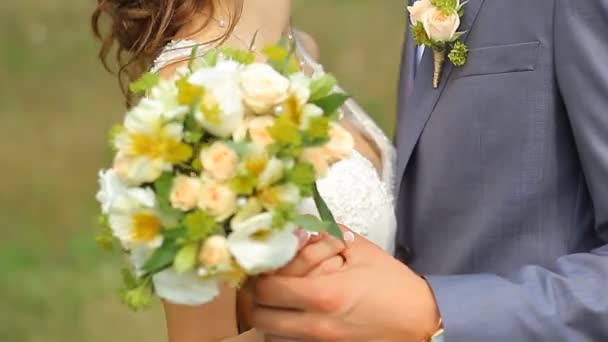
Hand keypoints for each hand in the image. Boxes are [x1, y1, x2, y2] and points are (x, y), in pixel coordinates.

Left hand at [251, 228, 440, 341]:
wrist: (422, 322)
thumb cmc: (394, 285)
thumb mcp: (362, 251)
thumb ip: (326, 237)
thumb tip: (298, 230)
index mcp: (325, 295)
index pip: (268, 290)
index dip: (258, 276)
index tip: (264, 264)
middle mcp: (317, 325)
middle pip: (261, 318)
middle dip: (257, 298)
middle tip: (266, 281)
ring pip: (272, 335)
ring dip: (268, 316)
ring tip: (279, 299)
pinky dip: (284, 331)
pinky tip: (294, 315)